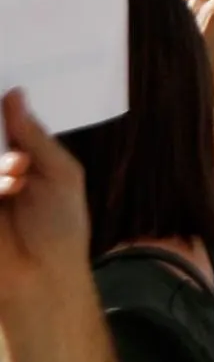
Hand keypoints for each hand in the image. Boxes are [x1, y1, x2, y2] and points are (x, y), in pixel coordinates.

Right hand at [0, 93, 86, 308]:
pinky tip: (7, 187)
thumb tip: (14, 95)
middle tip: (20, 162)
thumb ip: (34, 134)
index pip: (0, 126)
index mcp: (16, 159)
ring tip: (17, 178)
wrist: (41, 278)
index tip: (3, 84)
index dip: (0, 111)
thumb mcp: (60, 173)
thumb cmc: (59, 226)